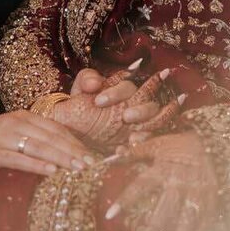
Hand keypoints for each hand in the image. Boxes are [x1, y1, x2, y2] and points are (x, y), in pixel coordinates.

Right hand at [0, 112, 94, 176]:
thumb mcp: (14, 132)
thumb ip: (36, 138)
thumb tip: (63, 152)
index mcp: (25, 116)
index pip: (56, 128)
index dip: (75, 141)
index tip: (91, 154)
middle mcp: (17, 123)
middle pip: (51, 137)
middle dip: (73, 151)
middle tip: (90, 164)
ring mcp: (6, 137)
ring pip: (39, 147)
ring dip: (61, 158)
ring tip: (77, 168)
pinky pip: (20, 159)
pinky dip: (37, 165)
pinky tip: (52, 171)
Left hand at [53, 61, 181, 144]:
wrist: (73, 130)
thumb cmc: (79, 106)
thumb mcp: (79, 91)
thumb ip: (86, 80)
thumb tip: (96, 82)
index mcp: (123, 90)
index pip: (127, 87)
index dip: (115, 93)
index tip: (98, 102)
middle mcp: (136, 105)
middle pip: (149, 103)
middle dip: (141, 110)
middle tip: (126, 117)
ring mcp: (139, 124)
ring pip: (156, 121)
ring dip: (148, 127)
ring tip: (133, 137)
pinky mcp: (137, 140)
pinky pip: (147, 141)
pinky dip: (140, 145)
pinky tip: (126, 150)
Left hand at [105, 132, 216, 230]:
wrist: (210, 138)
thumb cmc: (179, 143)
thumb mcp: (157, 144)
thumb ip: (137, 151)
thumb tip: (116, 154)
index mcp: (162, 169)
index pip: (140, 186)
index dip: (125, 200)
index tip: (110, 215)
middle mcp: (178, 181)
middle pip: (166, 206)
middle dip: (156, 226)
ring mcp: (196, 189)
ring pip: (188, 214)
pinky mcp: (211, 194)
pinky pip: (207, 214)